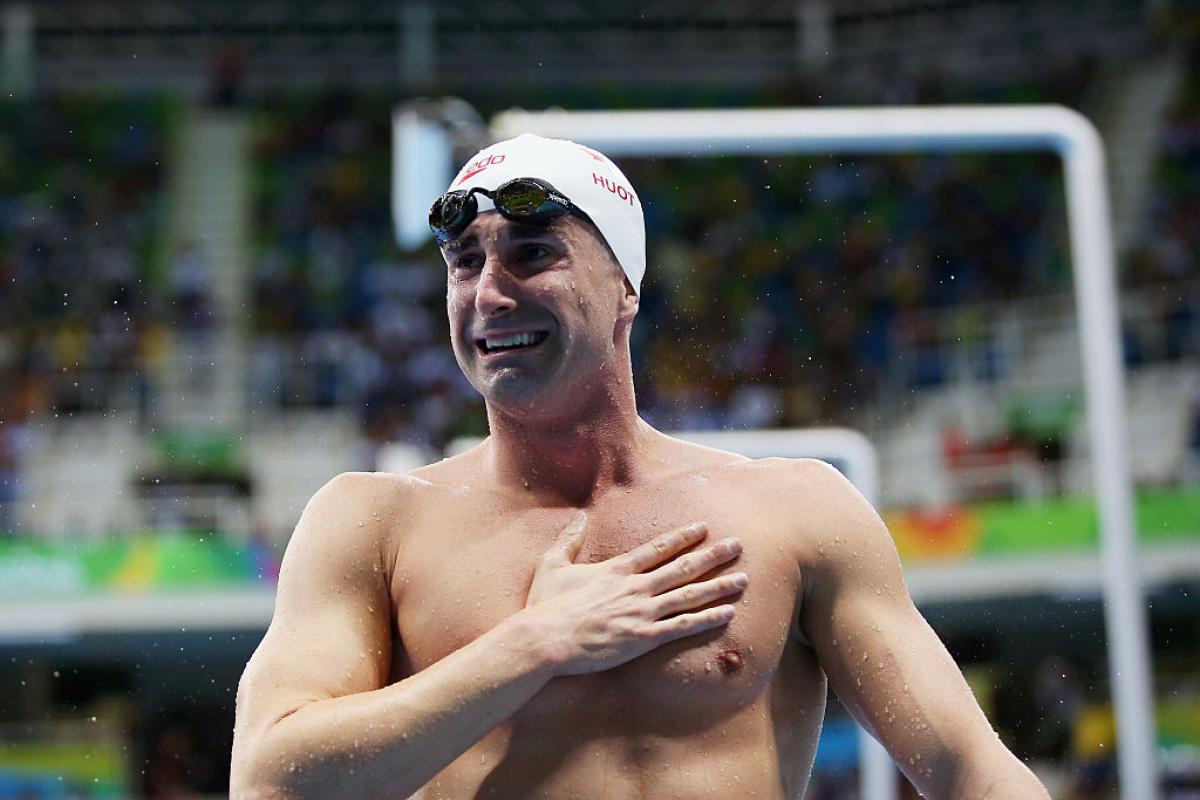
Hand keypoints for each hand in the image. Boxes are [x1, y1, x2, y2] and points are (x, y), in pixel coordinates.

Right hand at [523, 512, 745, 676]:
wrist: (545, 639)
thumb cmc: (545, 605)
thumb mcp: (552, 564)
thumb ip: (568, 539)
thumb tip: (577, 516)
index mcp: (617, 570)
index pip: (658, 548)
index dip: (683, 537)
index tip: (703, 527)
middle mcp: (636, 587)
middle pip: (683, 567)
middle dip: (713, 555)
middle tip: (738, 545)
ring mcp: (642, 612)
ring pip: (689, 595)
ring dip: (719, 585)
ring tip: (743, 579)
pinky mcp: (644, 638)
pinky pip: (683, 626)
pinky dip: (707, 619)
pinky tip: (727, 612)